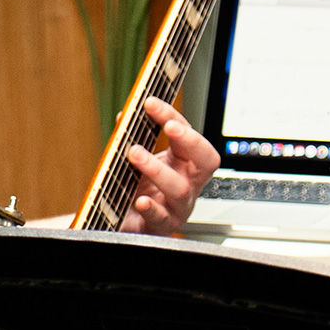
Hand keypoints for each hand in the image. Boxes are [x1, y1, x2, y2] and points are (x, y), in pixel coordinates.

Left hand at [120, 97, 219, 234]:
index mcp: (184, 163)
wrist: (124, 223)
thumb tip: (125, 115)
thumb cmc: (136, 188)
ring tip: (135, 154)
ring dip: (157, 169)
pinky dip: (152, 208)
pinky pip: (162, 218)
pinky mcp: (162, 226)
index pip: (188, 134)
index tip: (151, 103)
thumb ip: (132, 137)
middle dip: (190, 140)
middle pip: (206, 160)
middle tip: (169, 126)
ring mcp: (178, 206)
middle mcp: (187, 183)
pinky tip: (141, 200)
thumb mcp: (137, 159)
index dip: (172, 116)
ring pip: (180, 189)